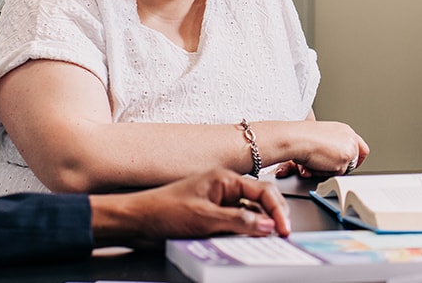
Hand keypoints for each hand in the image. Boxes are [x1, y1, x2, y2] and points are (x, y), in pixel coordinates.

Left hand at [90, 168, 289, 248]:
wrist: (137, 221)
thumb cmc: (162, 210)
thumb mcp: (204, 218)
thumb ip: (238, 221)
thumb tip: (266, 224)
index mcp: (225, 179)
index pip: (263, 190)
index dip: (277, 210)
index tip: (284, 228)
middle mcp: (225, 189)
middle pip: (261, 201)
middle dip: (273, 217)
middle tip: (281, 235)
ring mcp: (219, 203)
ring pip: (250, 214)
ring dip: (259, 227)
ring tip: (266, 241)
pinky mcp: (213, 217)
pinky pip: (237, 224)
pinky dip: (245, 233)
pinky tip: (247, 242)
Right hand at [277, 120, 368, 177]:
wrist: (297, 138)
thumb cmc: (301, 136)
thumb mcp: (321, 138)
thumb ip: (332, 146)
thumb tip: (334, 159)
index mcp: (344, 130)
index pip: (359, 147)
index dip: (354, 158)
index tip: (348, 164)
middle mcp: (350, 138)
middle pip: (355, 160)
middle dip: (341, 166)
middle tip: (325, 166)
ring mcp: (349, 149)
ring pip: (344, 169)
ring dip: (329, 170)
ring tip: (315, 162)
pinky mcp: (345, 160)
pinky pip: (337, 175)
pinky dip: (325, 173)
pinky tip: (315, 164)